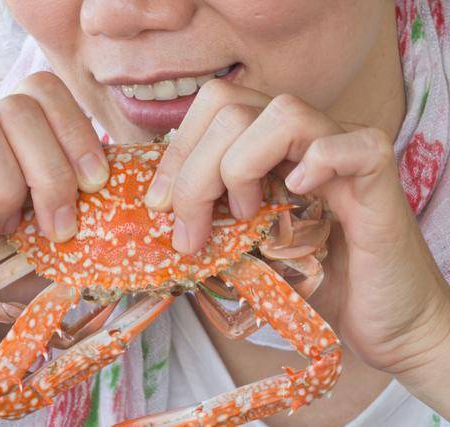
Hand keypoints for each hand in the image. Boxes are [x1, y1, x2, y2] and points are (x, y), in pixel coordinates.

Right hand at [0, 72, 108, 407]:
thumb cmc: (6, 287)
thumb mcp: (55, 240)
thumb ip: (81, 205)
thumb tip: (133, 186)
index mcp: (0, 144)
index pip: (39, 89)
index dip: (76, 127)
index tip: (96, 182)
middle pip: (14, 105)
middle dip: (54, 169)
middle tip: (63, 227)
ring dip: (11, 188)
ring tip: (11, 232)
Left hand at [145, 80, 449, 403]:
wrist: (383, 320)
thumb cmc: (314, 282)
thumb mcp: (245, 246)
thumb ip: (210, 220)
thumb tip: (156, 213)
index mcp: (270, 146)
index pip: (213, 108)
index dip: (176, 153)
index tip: (157, 206)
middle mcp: (305, 138)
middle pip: (233, 108)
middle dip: (194, 173)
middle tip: (191, 233)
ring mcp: (344, 152)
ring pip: (284, 113)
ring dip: (243, 167)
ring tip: (247, 215)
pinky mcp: (380, 180)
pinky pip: (350, 146)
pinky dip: (319, 163)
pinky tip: (301, 194)